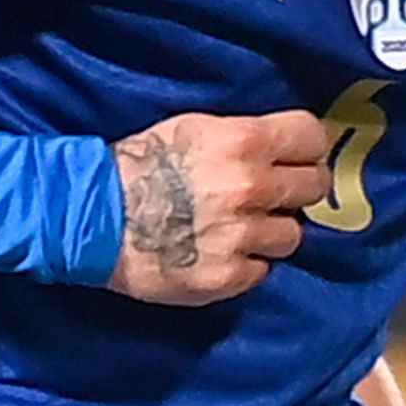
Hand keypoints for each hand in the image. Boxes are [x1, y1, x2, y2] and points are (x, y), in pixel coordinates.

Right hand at [102, 108, 330, 302]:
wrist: (91, 218)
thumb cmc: (138, 165)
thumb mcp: (194, 128)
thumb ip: (243, 137)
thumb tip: (283, 147)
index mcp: (245, 142)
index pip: (314, 138)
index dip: (307, 148)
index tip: (297, 157)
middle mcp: (252, 188)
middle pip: (314, 187)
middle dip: (296, 190)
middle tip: (272, 196)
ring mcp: (242, 237)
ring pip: (292, 236)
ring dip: (270, 233)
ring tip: (239, 230)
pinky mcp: (228, 277)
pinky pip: (262, 271)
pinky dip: (245, 265)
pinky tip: (218, 254)